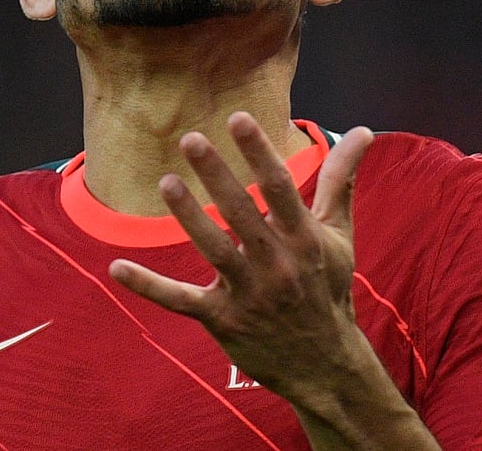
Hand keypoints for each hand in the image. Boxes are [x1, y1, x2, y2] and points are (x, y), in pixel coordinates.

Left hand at [108, 112, 372, 402]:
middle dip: (217, 175)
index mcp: (305, 239)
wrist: (326, 364)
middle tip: (190, 138)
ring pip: (214, 250)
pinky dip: (148, 285)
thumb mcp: (338, 235)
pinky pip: (180, 300)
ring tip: (166, 183)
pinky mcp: (223, 320)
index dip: (259, 152)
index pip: (280, 188)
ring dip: (189, 216)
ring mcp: (249, 294)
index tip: (238, 118)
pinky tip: (116, 267)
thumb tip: (364, 130)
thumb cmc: (328, 287)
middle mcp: (279, 264)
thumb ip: (341, 180)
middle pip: (243, 213)